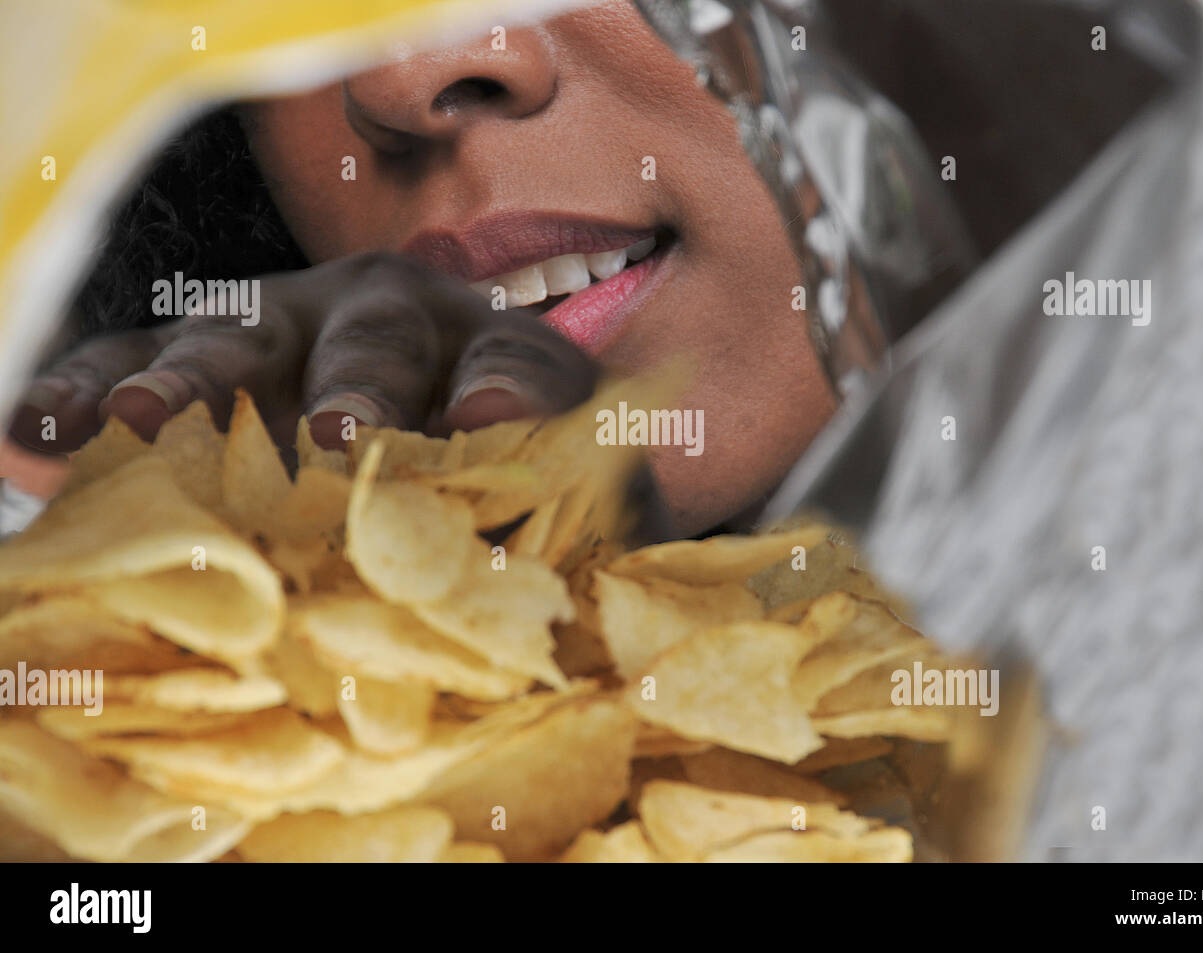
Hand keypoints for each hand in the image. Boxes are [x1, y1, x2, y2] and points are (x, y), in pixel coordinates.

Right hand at [8, 253, 597, 453]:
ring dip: (198, 379)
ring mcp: (286, 327)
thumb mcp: (549, 483)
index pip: (518, 359)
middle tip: (333, 434)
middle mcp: (389, 316)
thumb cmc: (488, 469)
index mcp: (492, 345)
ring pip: (240, 337)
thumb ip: (556, 503)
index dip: (509, 388)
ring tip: (148, 419)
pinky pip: (134, 361)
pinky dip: (90, 392)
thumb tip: (528, 557)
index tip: (490, 416)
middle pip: (374, 341)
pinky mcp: (199, 356)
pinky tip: (41, 431)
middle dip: (353, 387)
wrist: (413, 425)